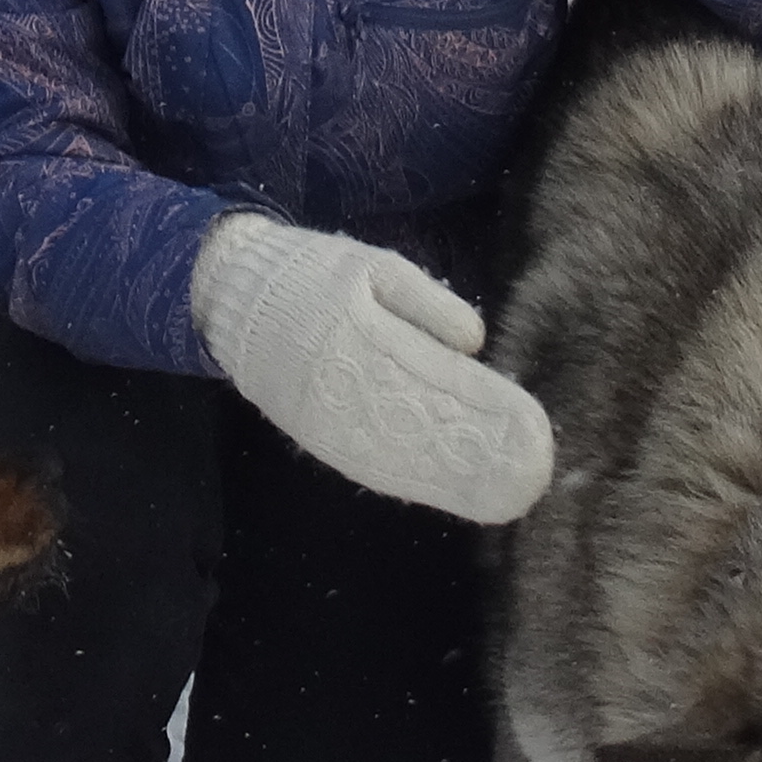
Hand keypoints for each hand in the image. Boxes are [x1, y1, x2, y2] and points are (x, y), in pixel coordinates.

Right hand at [190, 218, 555, 522]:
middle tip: (531, 475)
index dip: (484, 404)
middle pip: (420, 424)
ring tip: (502, 496)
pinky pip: (368, 464)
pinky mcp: (315, 435)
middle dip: (478, 453)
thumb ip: (424, 301)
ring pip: (395, 456)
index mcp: (356, 329)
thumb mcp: (371, 266)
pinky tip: (450, 492)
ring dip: (451, 480)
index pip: (433, 373)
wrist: (229, 294)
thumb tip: (475, 341)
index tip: (532, 425)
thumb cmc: (311, 272)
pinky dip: (412, 480)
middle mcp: (340, 381)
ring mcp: (324, 417)